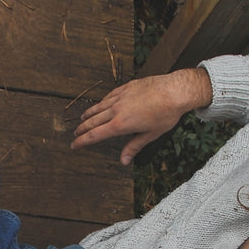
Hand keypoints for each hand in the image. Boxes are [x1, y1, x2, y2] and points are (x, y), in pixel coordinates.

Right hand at [71, 67, 212, 164]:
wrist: (174, 91)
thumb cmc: (166, 114)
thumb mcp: (150, 134)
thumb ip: (134, 147)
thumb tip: (123, 161)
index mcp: (121, 124)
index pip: (95, 135)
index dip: (82, 141)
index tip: (74, 145)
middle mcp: (116, 110)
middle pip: (93, 121)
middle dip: (82, 129)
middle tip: (74, 134)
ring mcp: (120, 97)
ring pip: (99, 107)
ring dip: (89, 114)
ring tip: (83, 119)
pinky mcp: (126, 87)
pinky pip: (109, 96)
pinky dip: (102, 102)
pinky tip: (101, 104)